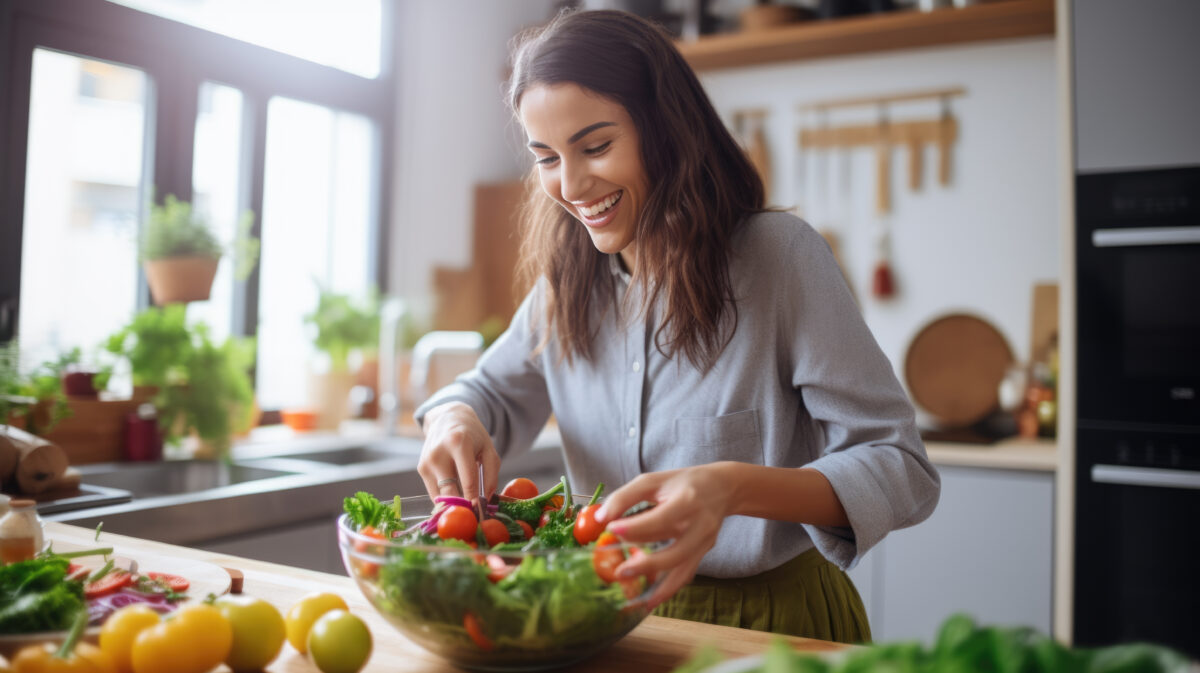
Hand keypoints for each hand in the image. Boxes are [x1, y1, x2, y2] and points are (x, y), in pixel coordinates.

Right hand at [418, 402, 499, 503]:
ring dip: (453, 505)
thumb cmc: (472, 435)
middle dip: (462, 507)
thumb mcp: (489, 449)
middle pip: (450, 491)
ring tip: (466, 508)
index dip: (474, 500)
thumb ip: (491, 474)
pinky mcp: (421, 468)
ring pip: (439, 496)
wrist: (447, 418)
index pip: (467, 480)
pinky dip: (445, 498)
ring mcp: (427, 462)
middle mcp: (439, 453)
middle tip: (474, 517)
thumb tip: (486, 499)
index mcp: (458, 443)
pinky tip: (456, 497)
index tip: (481, 512)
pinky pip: (434, 492)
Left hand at [594, 464, 733, 609]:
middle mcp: (700, 525)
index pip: (660, 519)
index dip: (635, 527)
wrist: (722, 488)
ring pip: (683, 569)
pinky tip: (652, 599)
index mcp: (687, 501)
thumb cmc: (682, 483)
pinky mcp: (703, 552)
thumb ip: (625, 496)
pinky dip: (670, 589)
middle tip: (619, 572)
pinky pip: (686, 574)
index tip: (611, 530)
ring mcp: (704, 542)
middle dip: (647, 564)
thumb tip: (600, 518)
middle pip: (675, 552)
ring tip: (637, 600)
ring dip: (660, 587)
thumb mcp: (654, 480)